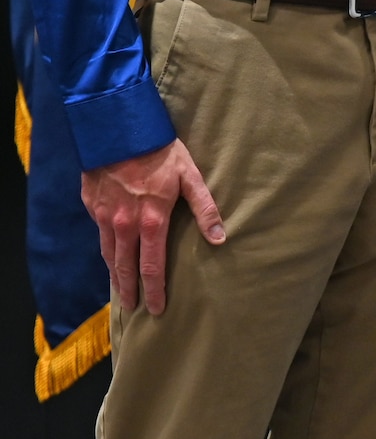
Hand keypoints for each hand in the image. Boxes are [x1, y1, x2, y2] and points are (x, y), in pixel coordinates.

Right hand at [81, 139, 224, 315]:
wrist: (118, 130)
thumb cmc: (161, 151)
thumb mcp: (191, 176)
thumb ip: (205, 208)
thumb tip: (220, 238)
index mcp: (151, 221)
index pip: (151, 266)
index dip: (154, 290)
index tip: (156, 309)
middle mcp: (124, 225)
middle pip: (124, 267)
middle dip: (129, 291)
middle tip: (133, 308)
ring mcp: (104, 216)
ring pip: (108, 254)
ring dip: (114, 275)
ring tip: (120, 290)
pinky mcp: (91, 205)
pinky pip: (99, 235)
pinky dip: (105, 251)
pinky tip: (109, 256)